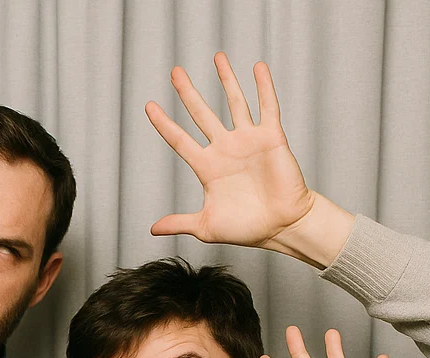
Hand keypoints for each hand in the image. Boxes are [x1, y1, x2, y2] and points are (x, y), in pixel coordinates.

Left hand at [145, 53, 313, 249]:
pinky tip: (257, 68)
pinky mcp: (271, 138)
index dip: (164, 124)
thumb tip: (152, 229)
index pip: (180, 141)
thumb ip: (179, 223)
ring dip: (226, 79)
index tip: (149, 106)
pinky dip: (263, 87)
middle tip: (175, 71)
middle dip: (187, 92)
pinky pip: (267, 107)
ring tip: (217, 56)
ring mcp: (248, 141)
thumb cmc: (246, 229)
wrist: (280, 227)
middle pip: (201, 114)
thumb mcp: (206, 226)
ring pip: (234, 102)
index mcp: (207, 168)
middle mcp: (225, 149)